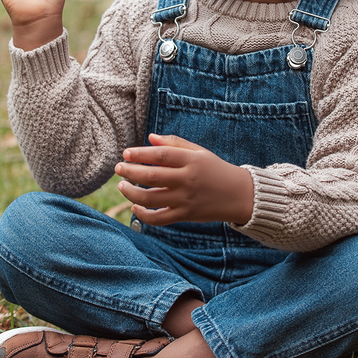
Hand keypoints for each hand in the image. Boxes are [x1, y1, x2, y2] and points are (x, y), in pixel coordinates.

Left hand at [115, 134, 254, 225]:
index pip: (160, 155)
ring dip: (131, 193)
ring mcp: (186, 199)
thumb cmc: (215, 169)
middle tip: (118, 169)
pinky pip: (160, 218)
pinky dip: (144, 215)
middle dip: (130, 172)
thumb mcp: (199, 152)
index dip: (140, 154)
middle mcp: (188, 179)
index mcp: (191, 160)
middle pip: (151, 176)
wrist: (239, 194)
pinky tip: (135, 206)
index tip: (125, 153)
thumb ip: (174, 144)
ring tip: (122, 186)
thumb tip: (150, 138)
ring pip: (151, 198)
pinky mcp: (186, 215)